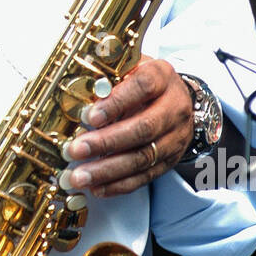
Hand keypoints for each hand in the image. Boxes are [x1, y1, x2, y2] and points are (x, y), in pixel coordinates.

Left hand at [59, 55, 193, 197]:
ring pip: (143, 157)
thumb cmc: (145, 83)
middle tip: (77, 150)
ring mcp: (174, 137)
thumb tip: (77, 93)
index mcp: (162, 77)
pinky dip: (119, 184)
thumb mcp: (130, 68)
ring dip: (108, 170)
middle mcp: (174, 108)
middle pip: (143, 128)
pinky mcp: (170, 161)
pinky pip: (145, 177)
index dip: (116, 102)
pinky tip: (97, 187)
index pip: (143, 87)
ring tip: (80, 175)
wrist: (178, 100)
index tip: (91, 115)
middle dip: (106, 142)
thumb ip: (108, 77)